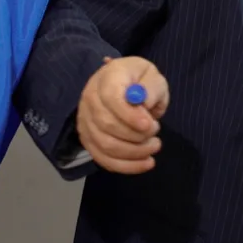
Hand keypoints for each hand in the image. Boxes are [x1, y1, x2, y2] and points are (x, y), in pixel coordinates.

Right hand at [76, 56, 169, 174]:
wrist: (123, 85)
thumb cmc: (139, 80)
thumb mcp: (152, 76)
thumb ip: (151, 87)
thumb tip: (143, 102)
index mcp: (107, 78)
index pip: (111, 98)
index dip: (130, 115)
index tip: (149, 124)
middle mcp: (90, 98)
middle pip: (107, 124)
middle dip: (136, 135)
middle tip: (156, 132)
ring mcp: (86, 121)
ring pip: (106, 145)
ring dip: (135, 152)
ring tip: (154, 145)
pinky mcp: (88, 139)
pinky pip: (103, 159)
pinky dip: (126, 166)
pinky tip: (146, 163)